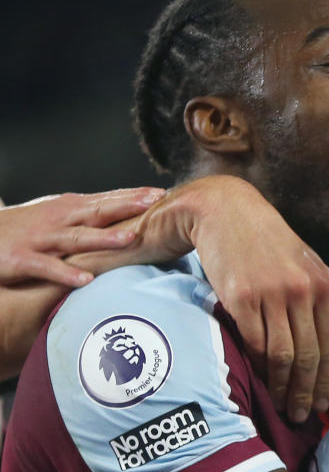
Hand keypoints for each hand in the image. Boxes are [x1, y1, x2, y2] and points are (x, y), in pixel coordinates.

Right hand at [0, 188, 162, 286]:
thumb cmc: (25, 228)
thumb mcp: (58, 215)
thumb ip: (89, 215)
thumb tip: (128, 214)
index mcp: (69, 208)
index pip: (107, 199)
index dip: (134, 195)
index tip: (162, 192)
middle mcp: (59, 219)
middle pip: (99, 211)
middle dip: (128, 206)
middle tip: (156, 202)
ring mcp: (41, 238)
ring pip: (78, 238)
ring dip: (105, 238)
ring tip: (131, 238)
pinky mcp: (22, 259)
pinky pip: (48, 267)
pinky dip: (67, 273)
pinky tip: (86, 279)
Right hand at [82, 177, 328, 422]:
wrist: (224, 209)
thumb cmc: (261, 241)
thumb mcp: (300, 263)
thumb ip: (311, 298)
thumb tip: (318, 343)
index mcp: (323, 284)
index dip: (327, 379)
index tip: (323, 402)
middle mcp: (303, 290)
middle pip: (310, 356)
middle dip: (307, 391)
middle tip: (302, 415)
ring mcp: (273, 293)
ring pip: (284, 355)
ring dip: (283, 387)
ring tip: (281, 406)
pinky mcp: (242, 296)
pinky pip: (256, 343)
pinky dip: (260, 368)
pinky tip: (259, 382)